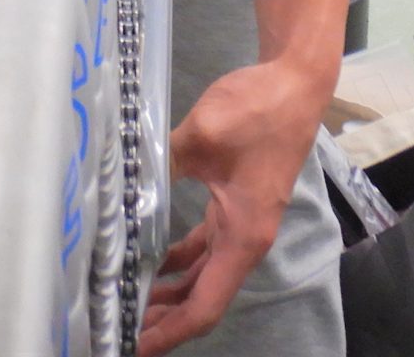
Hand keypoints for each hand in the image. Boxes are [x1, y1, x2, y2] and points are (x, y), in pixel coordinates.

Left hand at [139, 60, 330, 353]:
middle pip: (203, 297)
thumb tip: (118, 181)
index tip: (136, 347)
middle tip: (122, 328)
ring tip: (130, 301)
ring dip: (171, 291)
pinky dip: (179, 259)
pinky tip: (150, 257)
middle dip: (165, 318)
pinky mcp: (236, 203)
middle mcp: (246, 239)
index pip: (205, 304)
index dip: (171, 332)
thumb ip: (158, 164)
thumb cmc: (257, 111)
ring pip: (203, 273)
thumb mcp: (200, 135)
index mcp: (242, 236)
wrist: (295, 82)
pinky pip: (205, 246)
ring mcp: (242, 222)